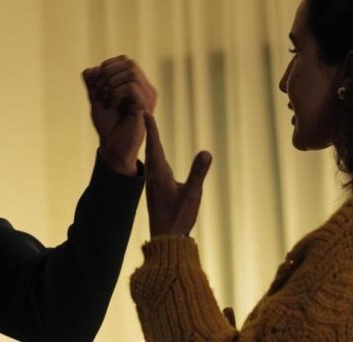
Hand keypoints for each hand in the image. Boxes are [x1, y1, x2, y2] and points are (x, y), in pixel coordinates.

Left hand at [83, 56, 155, 175]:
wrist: (112, 147)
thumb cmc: (107, 124)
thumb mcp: (96, 99)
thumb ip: (93, 83)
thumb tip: (91, 69)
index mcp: (135, 84)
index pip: (125, 60)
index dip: (108, 66)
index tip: (96, 83)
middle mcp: (144, 88)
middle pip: (129, 63)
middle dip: (108, 73)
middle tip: (99, 90)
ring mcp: (147, 96)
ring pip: (131, 72)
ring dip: (112, 83)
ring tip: (106, 98)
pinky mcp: (145, 106)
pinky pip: (131, 87)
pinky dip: (116, 93)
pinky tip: (112, 105)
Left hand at [144, 112, 211, 235]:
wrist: (166, 240)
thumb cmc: (179, 217)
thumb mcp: (192, 194)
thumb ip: (198, 173)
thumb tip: (206, 152)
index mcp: (159, 174)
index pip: (155, 146)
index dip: (152, 129)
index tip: (145, 113)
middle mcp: (153, 177)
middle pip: (151, 149)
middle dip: (150, 132)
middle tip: (146, 115)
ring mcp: (153, 184)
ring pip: (150, 159)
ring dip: (151, 144)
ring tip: (151, 132)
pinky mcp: (155, 191)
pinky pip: (153, 167)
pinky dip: (154, 156)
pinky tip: (157, 160)